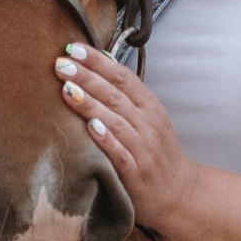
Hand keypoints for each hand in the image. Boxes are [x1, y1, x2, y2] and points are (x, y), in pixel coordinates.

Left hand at [56, 45, 197, 235]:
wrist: (179, 192)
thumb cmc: (156, 152)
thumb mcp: (148, 118)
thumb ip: (126, 95)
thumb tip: (99, 64)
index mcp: (150, 106)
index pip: (122, 76)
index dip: (98, 61)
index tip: (74, 48)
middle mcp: (148, 123)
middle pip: (115, 94)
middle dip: (87, 77)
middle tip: (61, 63)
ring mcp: (142, 147)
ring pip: (115, 120)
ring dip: (90, 104)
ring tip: (67, 89)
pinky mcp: (136, 172)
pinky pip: (119, 152)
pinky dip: (105, 139)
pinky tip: (90, 127)